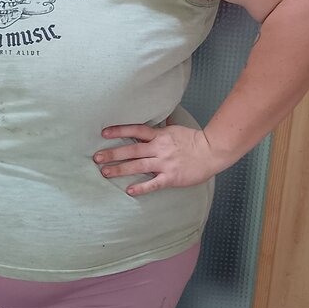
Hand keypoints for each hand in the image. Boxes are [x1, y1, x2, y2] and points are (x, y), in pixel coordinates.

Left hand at [93, 120, 217, 196]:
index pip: (136, 130)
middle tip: (96, 158)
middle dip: (112, 154)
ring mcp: (165, 164)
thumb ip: (166, 125)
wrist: (213, 151)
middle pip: (132, 150)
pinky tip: (129, 191)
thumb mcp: (178, 129)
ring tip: (104, 172)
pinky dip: (141, 187)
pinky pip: (153, 184)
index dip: (119, 131)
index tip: (104, 134)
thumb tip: (164, 116)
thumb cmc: (195, 140)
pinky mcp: (171, 177)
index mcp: (160, 136)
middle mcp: (159, 149)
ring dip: (120, 170)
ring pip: (138, 166)